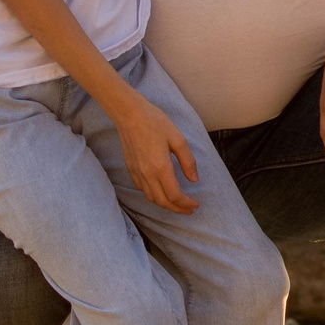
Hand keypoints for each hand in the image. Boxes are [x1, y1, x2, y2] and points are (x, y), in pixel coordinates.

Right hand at [109, 90, 198, 214]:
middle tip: (189, 210)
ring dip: (165, 204)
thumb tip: (194, 180)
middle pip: (163, 201)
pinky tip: (160, 191)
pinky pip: (142, 189)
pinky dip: (153, 195)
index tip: (195, 205)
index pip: (174, 195)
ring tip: (177, 204)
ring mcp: (137, 172)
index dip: (186, 204)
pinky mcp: (130, 169)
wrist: (130, 114)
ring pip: (151, 198)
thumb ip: (188, 161)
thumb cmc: (156, 123)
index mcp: (161, 167)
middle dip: (177, 209)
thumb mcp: (178, 139)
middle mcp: (147, 174)